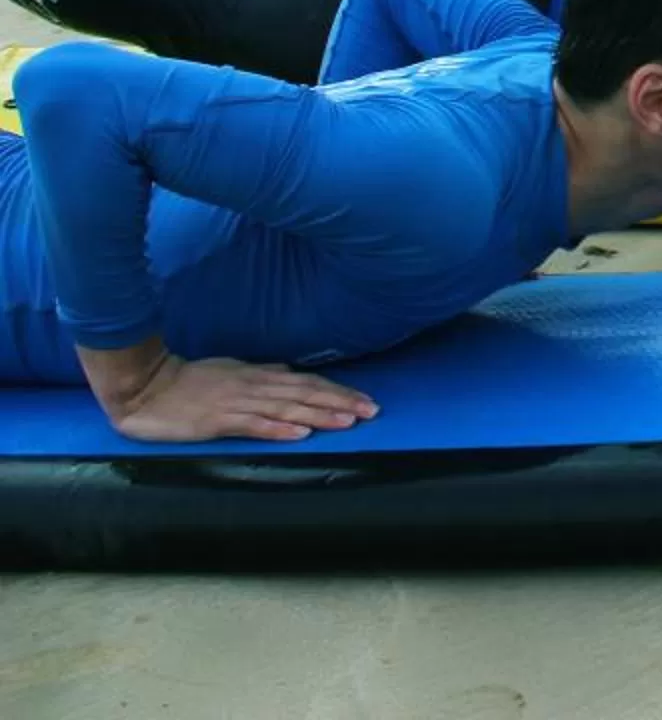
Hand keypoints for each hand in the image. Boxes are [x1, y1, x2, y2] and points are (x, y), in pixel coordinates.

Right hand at [80, 340, 375, 444]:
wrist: (145, 387)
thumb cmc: (188, 380)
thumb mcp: (232, 370)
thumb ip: (262, 373)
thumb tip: (290, 372)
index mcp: (258, 376)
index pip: (307, 383)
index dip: (337, 392)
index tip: (365, 401)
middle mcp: (253, 386)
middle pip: (304, 394)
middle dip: (340, 402)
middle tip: (372, 412)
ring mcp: (236, 403)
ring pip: (286, 409)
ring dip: (318, 415)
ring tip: (348, 422)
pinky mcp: (216, 421)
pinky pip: (252, 425)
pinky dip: (278, 429)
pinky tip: (300, 434)